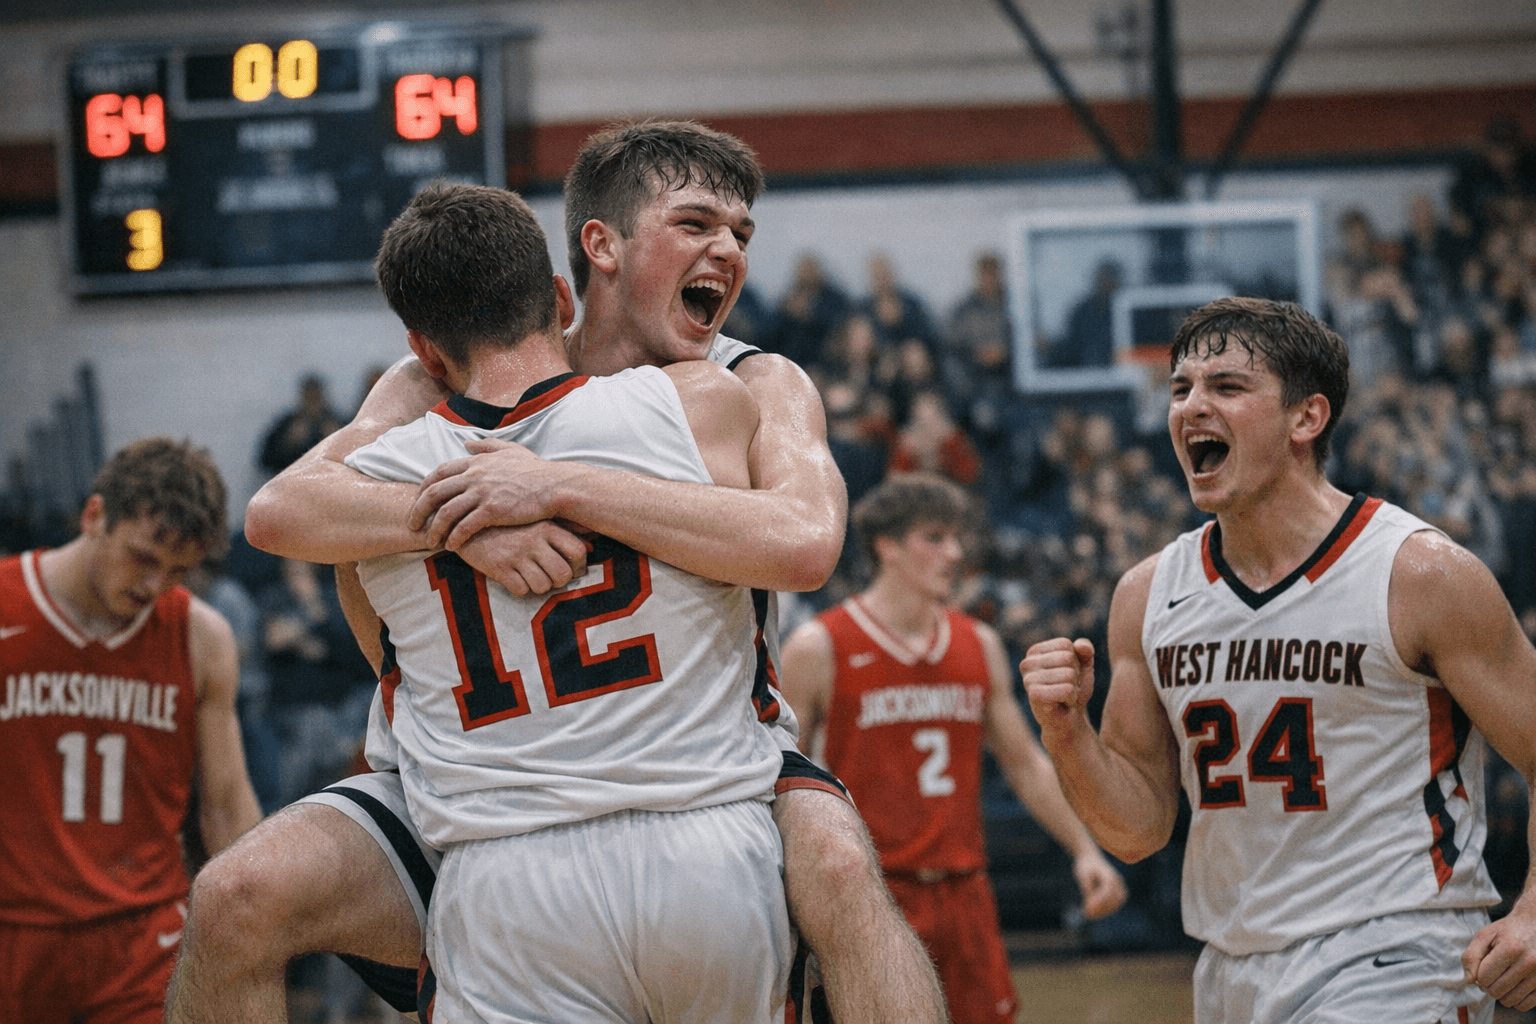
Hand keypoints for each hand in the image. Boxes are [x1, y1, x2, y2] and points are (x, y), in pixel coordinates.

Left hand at [409, 438, 572, 548]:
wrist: (556, 486)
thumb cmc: (536, 471)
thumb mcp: (511, 450)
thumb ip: (487, 446)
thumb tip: (467, 443)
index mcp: (476, 462)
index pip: (439, 472)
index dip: (425, 488)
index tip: (419, 501)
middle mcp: (474, 476)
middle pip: (435, 492)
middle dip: (419, 510)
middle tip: (413, 524)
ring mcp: (483, 493)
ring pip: (446, 512)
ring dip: (434, 528)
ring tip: (430, 541)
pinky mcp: (492, 511)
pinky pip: (464, 526)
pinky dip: (454, 537)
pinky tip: (451, 546)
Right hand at [456, 521, 588, 596]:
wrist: (465, 522)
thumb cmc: (507, 523)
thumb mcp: (534, 518)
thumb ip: (564, 528)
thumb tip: (592, 542)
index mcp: (546, 526)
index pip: (579, 551)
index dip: (579, 566)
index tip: (572, 569)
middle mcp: (534, 540)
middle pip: (564, 574)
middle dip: (560, 581)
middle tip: (551, 578)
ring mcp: (516, 554)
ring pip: (543, 586)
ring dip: (540, 587)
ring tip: (531, 577)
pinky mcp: (499, 568)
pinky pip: (521, 590)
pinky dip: (521, 589)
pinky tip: (515, 578)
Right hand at [1019, 637, 1095, 734]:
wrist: (1068, 720)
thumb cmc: (1073, 689)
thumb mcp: (1083, 666)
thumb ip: (1085, 651)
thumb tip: (1080, 645)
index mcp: (1035, 652)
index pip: (1065, 644)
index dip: (1075, 661)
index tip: (1068, 675)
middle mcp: (1027, 663)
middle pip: (1067, 657)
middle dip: (1075, 675)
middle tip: (1067, 687)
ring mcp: (1028, 679)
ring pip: (1069, 674)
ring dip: (1073, 688)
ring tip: (1064, 696)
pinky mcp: (1034, 696)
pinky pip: (1067, 689)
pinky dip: (1071, 698)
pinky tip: (1062, 704)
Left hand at [1072, 850, 1127, 920]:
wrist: (1090, 858)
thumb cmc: (1085, 867)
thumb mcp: (1082, 876)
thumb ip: (1087, 889)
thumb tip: (1090, 905)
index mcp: (1109, 874)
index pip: (1107, 891)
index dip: (1098, 901)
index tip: (1086, 907)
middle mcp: (1118, 880)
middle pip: (1114, 899)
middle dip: (1101, 908)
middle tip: (1087, 914)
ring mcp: (1120, 886)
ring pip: (1117, 903)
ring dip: (1105, 910)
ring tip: (1090, 914)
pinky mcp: (1120, 891)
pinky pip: (1117, 903)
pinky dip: (1108, 909)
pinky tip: (1096, 912)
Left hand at [1465, 903, 1535, 1009]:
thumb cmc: (1507, 931)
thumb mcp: (1485, 935)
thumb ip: (1471, 956)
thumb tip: (1469, 981)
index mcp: (1510, 948)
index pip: (1483, 978)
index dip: (1478, 976)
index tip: (1483, 969)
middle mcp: (1529, 962)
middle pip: (1496, 991)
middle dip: (1489, 985)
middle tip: (1493, 974)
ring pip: (1510, 1000)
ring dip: (1502, 994)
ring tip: (1503, 980)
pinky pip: (1526, 1005)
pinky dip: (1516, 1000)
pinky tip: (1514, 987)